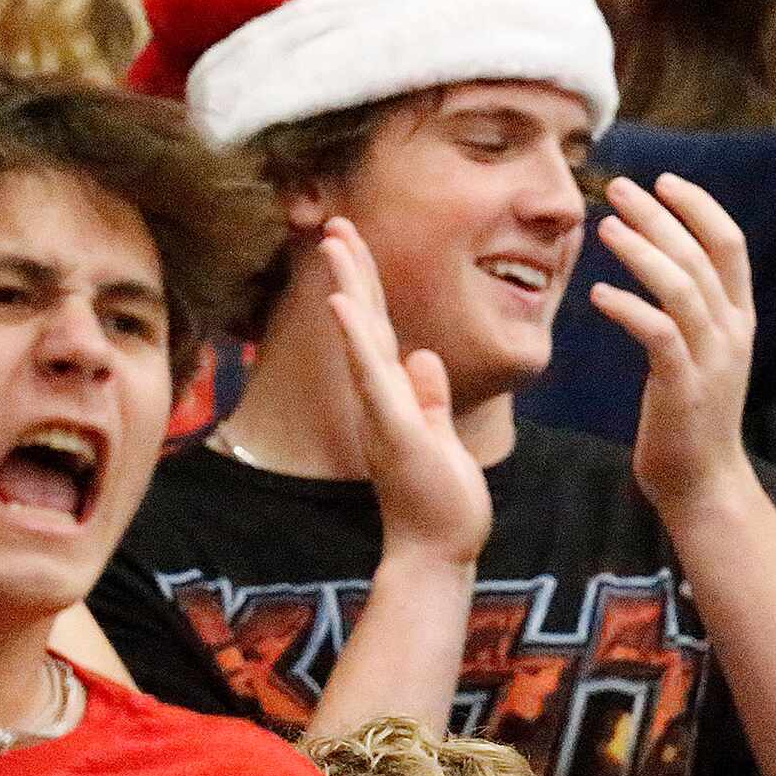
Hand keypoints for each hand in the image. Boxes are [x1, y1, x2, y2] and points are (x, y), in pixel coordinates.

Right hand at [325, 219, 490, 567]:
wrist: (436, 552)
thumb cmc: (440, 502)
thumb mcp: (439, 436)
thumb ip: (428, 396)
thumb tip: (423, 356)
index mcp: (392, 394)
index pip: (377, 326)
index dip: (364, 282)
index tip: (352, 239)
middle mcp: (378, 396)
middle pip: (363, 320)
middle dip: (351, 269)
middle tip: (335, 222)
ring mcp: (382, 411)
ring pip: (362, 338)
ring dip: (348, 288)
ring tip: (336, 244)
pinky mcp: (393, 430)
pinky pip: (372, 378)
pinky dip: (355, 341)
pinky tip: (343, 306)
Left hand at [589, 173, 759, 518]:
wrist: (702, 482)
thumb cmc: (688, 415)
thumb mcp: (699, 353)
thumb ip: (691, 312)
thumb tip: (663, 264)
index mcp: (738, 319)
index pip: (730, 245)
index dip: (699, 207)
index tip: (663, 180)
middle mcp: (733, 332)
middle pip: (702, 256)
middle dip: (661, 215)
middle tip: (617, 185)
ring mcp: (713, 360)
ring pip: (684, 289)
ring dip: (644, 252)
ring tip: (604, 226)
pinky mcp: (685, 387)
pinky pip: (661, 335)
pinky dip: (630, 308)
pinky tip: (599, 293)